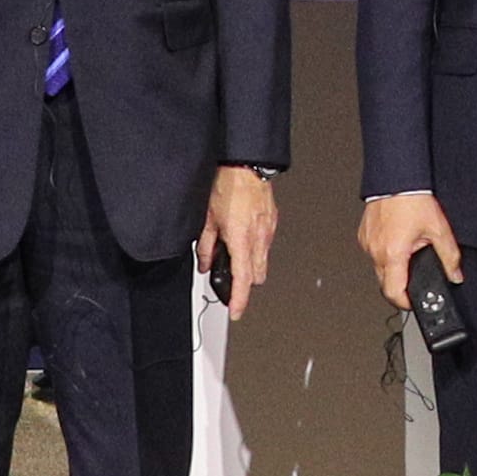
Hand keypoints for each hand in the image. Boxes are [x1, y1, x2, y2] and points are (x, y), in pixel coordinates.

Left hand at [198, 165, 277, 316]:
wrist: (246, 164)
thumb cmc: (227, 185)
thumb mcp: (207, 218)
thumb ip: (205, 245)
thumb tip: (204, 262)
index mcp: (241, 239)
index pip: (243, 279)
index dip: (239, 299)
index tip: (236, 311)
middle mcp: (259, 237)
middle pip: (257, 275)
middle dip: (244, 281)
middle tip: (228, 277)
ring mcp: (268, 229)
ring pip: (262, 260)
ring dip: (249, 264)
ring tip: (232, 251)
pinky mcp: (272, 221)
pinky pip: (265, 244)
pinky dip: (254, 248)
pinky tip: (241, 236)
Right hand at [360, 188, 464, 295]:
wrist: (396, 177)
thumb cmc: (413, 199)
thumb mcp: (438, 229)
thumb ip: (449, 256)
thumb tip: (455, 274)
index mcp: (394, 253)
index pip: (394, 293)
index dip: (405, 302)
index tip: (412, 302)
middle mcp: (376, 250)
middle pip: (385, 283)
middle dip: (400, 286)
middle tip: (414, 279)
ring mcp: (367, 243)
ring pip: (378, 268)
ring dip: (392, 268)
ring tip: (407, 254)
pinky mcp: (364, 235)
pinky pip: (373, 253)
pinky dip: (384, 253)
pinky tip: (397, 241)